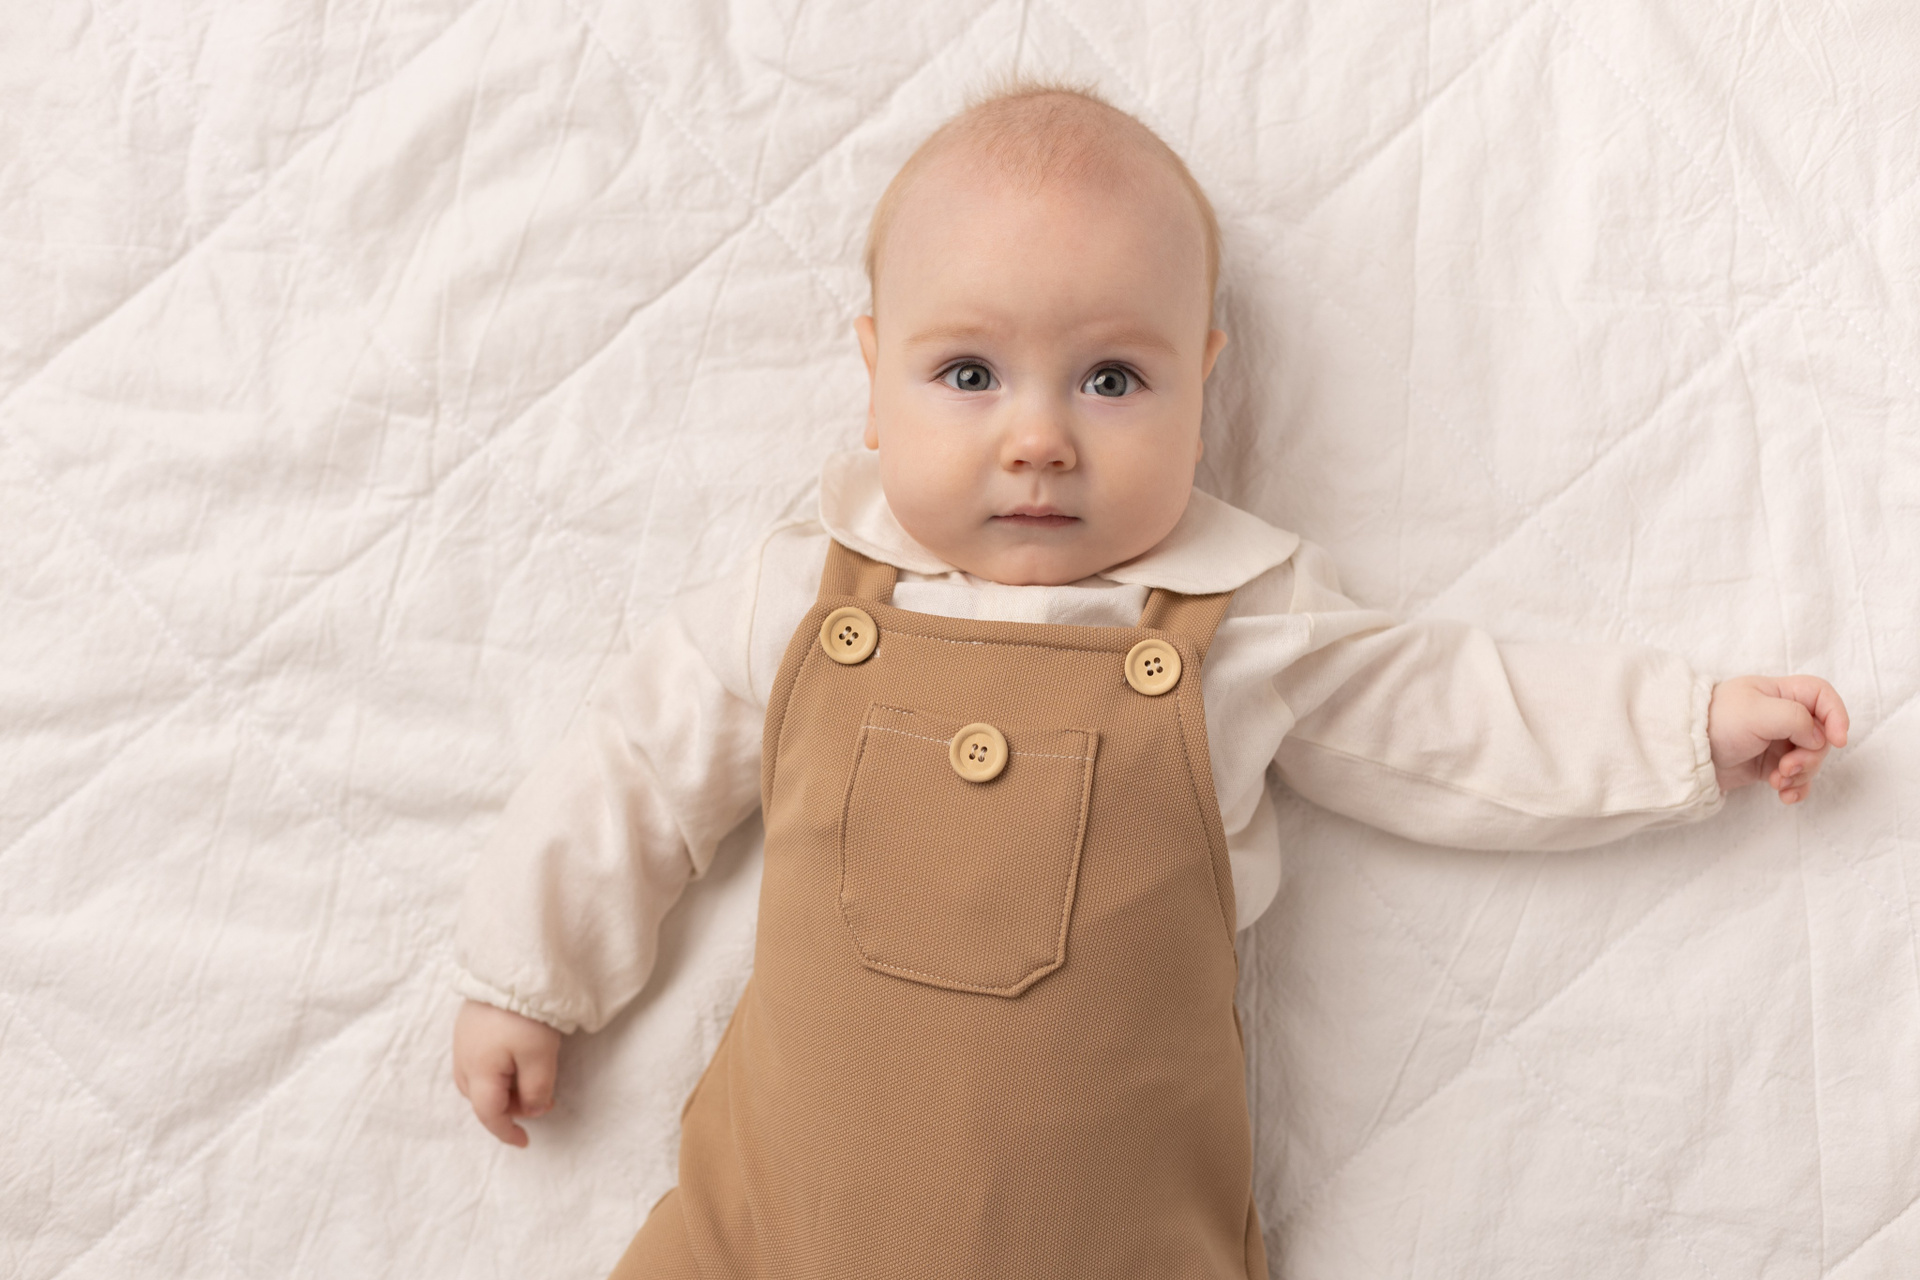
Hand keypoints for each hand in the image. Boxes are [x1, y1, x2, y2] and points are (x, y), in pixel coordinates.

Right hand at [452, 999, 563, 1146]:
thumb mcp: (540, 1057)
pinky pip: (479, 1062)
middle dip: (511, 1107)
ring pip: (480, 1082)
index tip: (525, 1142)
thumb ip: (537, 1090)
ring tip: (534, 1077)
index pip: (489, 1114)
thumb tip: (533, 1110)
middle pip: (483, 1100)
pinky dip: (499, 1071)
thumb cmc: (524, 1015)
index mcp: (478, 1073)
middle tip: (544, 1099)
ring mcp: (463, 1042)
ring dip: (506, 1089)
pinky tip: (520, 1058)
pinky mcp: (469, 1027)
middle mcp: (463, 1060)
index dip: (507, 1132)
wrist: (510, 968)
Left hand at [1708, 675, 1849, 804]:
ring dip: (1801, 774)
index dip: (1837, 716)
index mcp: (1782, 693)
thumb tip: (1819, 738)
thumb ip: (1796, 718)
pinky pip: (1797, 778)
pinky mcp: (1770, 765)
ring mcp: (1778, 742)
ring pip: (1811, 760)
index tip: (1838, 740)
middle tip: (1787, 768)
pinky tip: (1784, 796)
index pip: (1823, 697)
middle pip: (1821, 735)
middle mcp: (1783, 716)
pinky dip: (1795, 788)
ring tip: (1777, 781)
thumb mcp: (1757, 712)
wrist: (1686, 752)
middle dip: (1811, 756)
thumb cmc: (1717, 722)